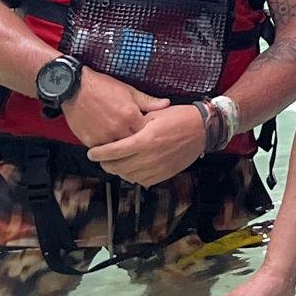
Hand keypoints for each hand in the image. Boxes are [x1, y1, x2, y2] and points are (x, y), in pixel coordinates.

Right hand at [59, 68, 164, 150]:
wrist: (75, 88)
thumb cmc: (102, 87)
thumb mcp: (129, 91)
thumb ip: (148, 101)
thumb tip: (167, 104)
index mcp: (130, 115)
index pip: (147, 132)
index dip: (149, 132)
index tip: (150, 132)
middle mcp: (118, 128)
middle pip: (134, 144)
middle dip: (137, 143)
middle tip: (139, 142)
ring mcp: (104, 137)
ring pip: (118, 151)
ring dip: (122, 149)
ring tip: (126, 148)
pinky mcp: (90, 141)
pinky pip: (103, 152)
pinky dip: (107, 151)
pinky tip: (111, 148)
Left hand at [86, 101, 210, 185]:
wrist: (204, 128)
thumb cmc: (180, 117)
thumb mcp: (156, 113)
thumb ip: (137, 123)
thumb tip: (120, 129)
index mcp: (145, 139)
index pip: (114, 151)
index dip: (99, 153)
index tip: (92, 153)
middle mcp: (149, 156)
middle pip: (118, 167)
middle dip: (106, 164)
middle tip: (102, 159)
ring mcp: (157, 168)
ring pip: (128, 176)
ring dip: (119, 171)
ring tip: (117, 163)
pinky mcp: (164, 174)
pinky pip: (143, 181)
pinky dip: (134, 176)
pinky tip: (133, 168)